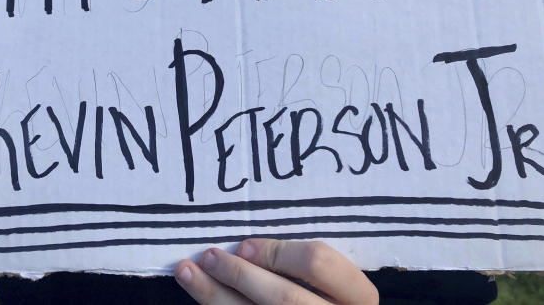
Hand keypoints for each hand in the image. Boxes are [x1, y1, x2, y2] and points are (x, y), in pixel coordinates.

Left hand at [174, 238, 377, 303]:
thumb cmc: (327, 296)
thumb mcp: (334, 281)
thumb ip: (307, 263)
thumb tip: (246, 245)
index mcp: (357, 297)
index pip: (320, 262)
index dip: (278, 252)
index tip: (244, 245)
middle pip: (285, 297)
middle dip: (240, 275)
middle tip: (208, 256)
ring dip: (214, 295)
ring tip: (186, 271)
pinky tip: (199, 292)